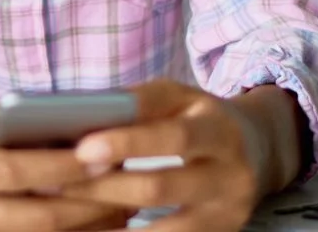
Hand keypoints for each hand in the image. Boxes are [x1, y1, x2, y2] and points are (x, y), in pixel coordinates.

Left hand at [61, 80, 283, 231]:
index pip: (171, 135)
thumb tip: (77, 115)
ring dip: (113, 230)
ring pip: (165, 229)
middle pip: (161, 186)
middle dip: (105, 188)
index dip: (125, 143)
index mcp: (217, 126)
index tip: (81, 149)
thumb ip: (137, 104)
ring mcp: (228, 212)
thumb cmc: (198, 119)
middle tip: (58, 187)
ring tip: (70, 223)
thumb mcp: (178, 99)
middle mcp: (230, 172)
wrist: (259, 151)